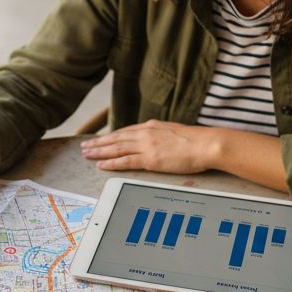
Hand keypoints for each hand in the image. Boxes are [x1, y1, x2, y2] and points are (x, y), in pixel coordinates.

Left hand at [79, 120, 217, 173]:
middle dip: (99, 143)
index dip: (111, 136)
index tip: (100, 139)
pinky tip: (101, 165)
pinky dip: (111, 163)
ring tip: (87, 154)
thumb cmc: (197, 141)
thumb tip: (158, 142)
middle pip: (116, 138)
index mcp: (152, 127)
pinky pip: (125, 161)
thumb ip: (162, 136)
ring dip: (99, 151)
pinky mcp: (150, 159)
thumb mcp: (175, 133)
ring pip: (116, 148)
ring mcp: (147, 146)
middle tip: (85, 146)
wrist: (206, 144)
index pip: (126, 132)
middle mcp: (146, 134)